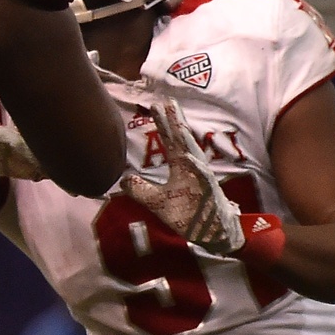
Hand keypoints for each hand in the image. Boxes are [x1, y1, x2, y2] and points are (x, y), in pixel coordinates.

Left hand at [120, 100, 245, 252]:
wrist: (209, 233)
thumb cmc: (188, 214)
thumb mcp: (157, 202)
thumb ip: (141, 190)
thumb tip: (125, 179)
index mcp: (181, 167)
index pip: (171, 141)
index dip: (163, 125)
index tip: (156, 106)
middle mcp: (192, 167)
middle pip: (181, 140)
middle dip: (174, 121)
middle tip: (166, 101)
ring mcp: (202, 177)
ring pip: (192, 151)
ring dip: (184, 135)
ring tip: (176, 118)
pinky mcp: (209, 191)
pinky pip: (202, 176)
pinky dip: (195, 165)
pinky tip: (187, 155)